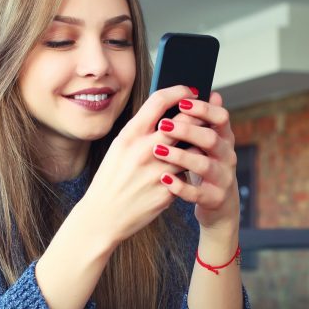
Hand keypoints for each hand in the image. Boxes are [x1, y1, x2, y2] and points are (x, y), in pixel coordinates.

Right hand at [78, 85, 195, 247]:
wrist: (103, 216)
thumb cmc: (111, 179)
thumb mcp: (119, 148)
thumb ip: (141, 130)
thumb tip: (167, 113)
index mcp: (130, 135)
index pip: (160, 101)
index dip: (179, 91)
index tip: (190, 91)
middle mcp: (144, 150)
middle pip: (183, 121)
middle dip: (199, 116)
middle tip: (205, 115)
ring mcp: (158, 172)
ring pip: (192, 149)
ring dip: (198, 145)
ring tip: (200, 143)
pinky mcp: (168, 192)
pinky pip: (187, 174)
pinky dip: (189, 170)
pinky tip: (187, 170)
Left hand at [153, 91, 239, 234]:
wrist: (218, 204)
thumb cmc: (205, 166)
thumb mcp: (207, 143)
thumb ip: (205, 120)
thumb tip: (211, 92)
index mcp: (224, 138)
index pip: (221, 117)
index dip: (204, 109)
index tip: (183, 103)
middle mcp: (227, 156)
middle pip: (211, 138)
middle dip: (187, 130)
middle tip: (163, 126)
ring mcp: (223, 178)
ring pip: (204, 165)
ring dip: (180, 156)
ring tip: (159, 151)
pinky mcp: (214, 198)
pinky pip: (197, 193)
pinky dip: (180, 186)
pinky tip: (164, 179)